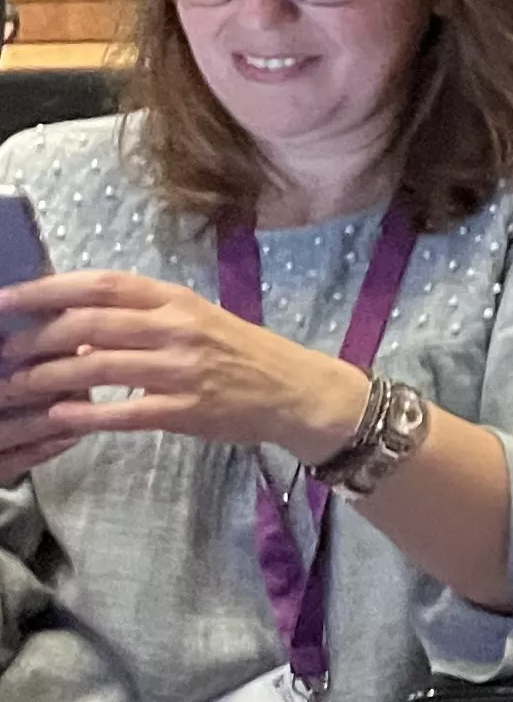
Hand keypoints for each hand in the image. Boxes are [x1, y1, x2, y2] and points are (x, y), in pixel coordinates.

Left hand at [0, 272, 372, 475]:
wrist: (296, 391)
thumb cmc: (241, 354)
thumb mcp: (196, 320)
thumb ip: (141, 319)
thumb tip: (75, 324)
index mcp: (178, 301)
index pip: (104, 284)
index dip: (49, 288)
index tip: (7, 298)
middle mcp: (179, 328)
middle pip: (90, 323)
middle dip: (35, 338)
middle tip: (3, 351)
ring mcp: (183, 370)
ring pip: (97, 366)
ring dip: (45, 378)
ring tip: (14, 387)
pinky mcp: (186, 411)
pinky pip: (123, 412)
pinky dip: (84, 415)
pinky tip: (57, 417)